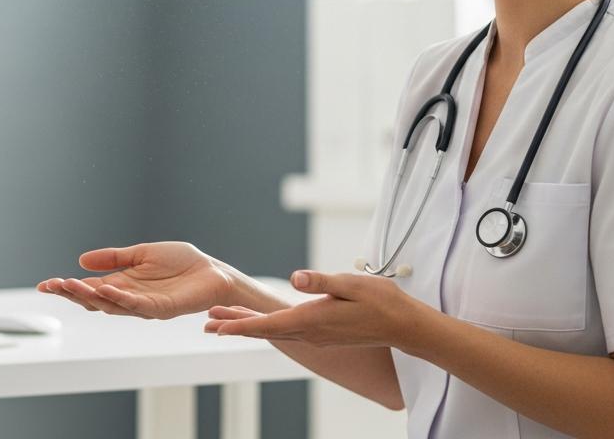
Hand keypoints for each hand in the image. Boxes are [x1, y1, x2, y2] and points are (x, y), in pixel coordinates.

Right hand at [36, 241, 240, 319]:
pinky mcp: (160, 309)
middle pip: (94, 300)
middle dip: (72, 294)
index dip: (68, 288)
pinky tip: (105, 289)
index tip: (45, 284)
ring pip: (110, 305)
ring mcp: (143, 306)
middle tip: (53, 286)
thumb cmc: (181, 262)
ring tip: (71, 285)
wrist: (211, 271)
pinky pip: (136, 306)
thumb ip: (113, 258)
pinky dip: (119, 299)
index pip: (89, 289)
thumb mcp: (140, 253)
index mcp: (122, 284)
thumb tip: (81, 260)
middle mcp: (129, 298)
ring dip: (90, 296)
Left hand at [205, 270, 420, 347]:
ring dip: (249, 326)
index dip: (242, 324)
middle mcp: (311, 332)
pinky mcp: (323, 334)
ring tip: (225, 320)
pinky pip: (288, 331)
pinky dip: (268, 326)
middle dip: (236, 325)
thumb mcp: (351, 283)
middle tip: (208, 321)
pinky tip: (262, 322)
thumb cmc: (381, 301)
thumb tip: (294, 277)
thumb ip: (321, 281)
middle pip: (265, 330)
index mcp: (313, 320)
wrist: (404, 325)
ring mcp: (317, 336)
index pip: (269, 324)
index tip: (219, 325)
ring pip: (275, 331)